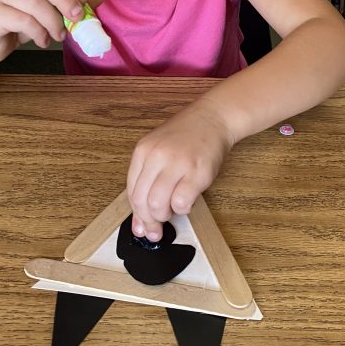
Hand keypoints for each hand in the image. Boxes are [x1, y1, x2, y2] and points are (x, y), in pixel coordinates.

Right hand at [0, 0, 102, 67]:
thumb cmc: (15, 22)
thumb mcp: (46, 10)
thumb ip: (69, 1)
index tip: (83, 2)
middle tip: (78, 18)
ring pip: (34, 1)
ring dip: (53, 21)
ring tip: (59, 35)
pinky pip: (23, 20)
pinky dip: (39, 33)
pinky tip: (43, 41)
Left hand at [126, 98, 233, 240]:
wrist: (212, 118)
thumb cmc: (186, 137)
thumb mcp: (158, 151)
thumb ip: (147, 181)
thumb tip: (141, 223)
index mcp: (143, 150)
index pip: (132, 192)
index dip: (137, 215)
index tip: (143, 228)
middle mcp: (157, 156)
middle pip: (142, 201)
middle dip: (150, 221)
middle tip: (159, 226)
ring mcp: (178, 163)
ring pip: (158, 205)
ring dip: (165, 216)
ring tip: (173, 209)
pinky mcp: (198, 172)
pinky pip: (181, 203)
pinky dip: (183, 209)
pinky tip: (187, 201)